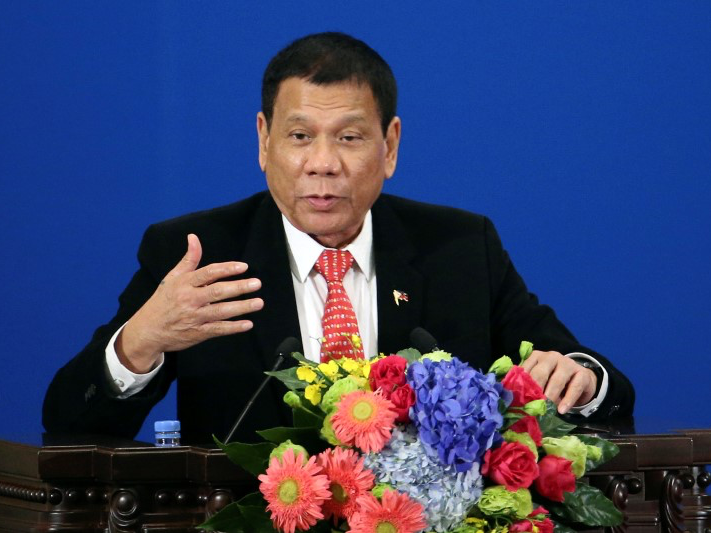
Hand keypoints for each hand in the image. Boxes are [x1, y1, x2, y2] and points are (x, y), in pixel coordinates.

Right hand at [115, 234, 263, 372]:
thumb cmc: (163, 301)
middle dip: (239, 287)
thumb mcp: (173, 278)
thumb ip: (189, 259)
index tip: (244, 267)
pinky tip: (248, 324)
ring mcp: (194, 317)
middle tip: (257, 283)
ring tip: (258, 302)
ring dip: (241, 307)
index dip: (227, 269)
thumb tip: (193, 237)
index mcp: (184, 283)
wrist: (148, 330)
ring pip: (220, 311)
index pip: (208, 273)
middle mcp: (190, 299)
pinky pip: (217, 330)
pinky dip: (233, 328)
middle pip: (217, 291)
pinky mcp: (197, 333)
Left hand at [520, 350, 596, 414]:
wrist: (580, 379)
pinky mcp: (582, 373)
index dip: (521, 385)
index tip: (517, 399)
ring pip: (557, 380)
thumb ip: (528, 386)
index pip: (526, 369)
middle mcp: (551, 357)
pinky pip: (574, 388)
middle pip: (540, 373)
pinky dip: (567, 400)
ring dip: (550, 396)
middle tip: (530, 405)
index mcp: (537, 356)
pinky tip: (562, 410)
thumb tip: (516, 400)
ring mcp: (567, 364)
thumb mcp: (540, 380)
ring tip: (545, 409)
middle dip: (535, 390)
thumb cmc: (553, 380)